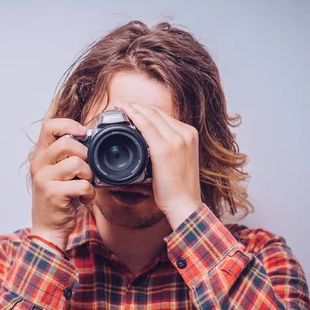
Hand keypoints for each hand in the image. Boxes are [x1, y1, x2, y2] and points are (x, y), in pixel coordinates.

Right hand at [29, 118, 95, 250]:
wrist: (48, 229)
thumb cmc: (58, 199)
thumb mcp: (58, 173)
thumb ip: (67, 156)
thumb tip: (89, 139)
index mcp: (40, 155)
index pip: (49, 126)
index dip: (69, 124)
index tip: (83, 133)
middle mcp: (39, 165)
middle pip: (66, 143)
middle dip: (84, 154)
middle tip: (86, 169)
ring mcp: (44, 179)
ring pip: (76, 163)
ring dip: (88, 175)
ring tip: (84, 184)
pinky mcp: (54, 194)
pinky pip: (82, 185)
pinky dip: (89, 193)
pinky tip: (83, 198)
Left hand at [113, 100, 202, 228]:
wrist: (185, 204)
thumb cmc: (179, 188)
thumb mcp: (180, 160)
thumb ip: (169, 147)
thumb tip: (150, 142)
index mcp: (190, 134)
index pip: (165, 115)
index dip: (146, 109)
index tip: (133, 107)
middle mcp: (185, 133)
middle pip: (157, 111)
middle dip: (138, 105)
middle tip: (122, 104)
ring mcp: (176, 139)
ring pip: (150, 115)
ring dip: (133, 107)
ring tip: (120, 105)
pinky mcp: (164, 148)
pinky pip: (145, 125)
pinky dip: (133, 115)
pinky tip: (124, 111)